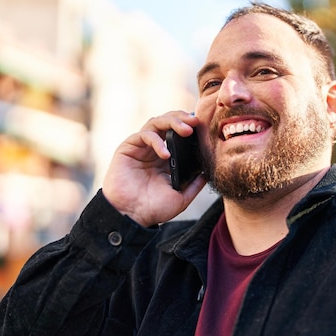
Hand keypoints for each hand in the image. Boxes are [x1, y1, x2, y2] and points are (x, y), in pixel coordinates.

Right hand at [102, 111, 206, 226]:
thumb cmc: (154, 209)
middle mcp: (154, 149)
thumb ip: (194, 185)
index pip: (179, 134)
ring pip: (157, 122)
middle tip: (196, 122)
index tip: (205, 127)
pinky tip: (166, 154)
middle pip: (168, 122)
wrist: (132, 217)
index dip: (191, 127)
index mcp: (167, 158)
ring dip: (173, 122)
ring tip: (186, 130)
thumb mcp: (181, 197)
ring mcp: (141, 147)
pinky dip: (157, 141)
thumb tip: (208, 173)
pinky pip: (144, 135)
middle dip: (183, 118)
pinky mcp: (128, 148)